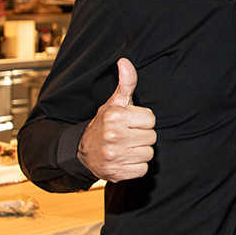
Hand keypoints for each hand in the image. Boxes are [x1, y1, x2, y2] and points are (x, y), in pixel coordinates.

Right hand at [78, 58, 156, 182]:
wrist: (83, 152)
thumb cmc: (105, 124)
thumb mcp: (114, 102)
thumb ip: (126, 83)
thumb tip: (125, 61)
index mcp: (115, 116)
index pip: (151, 120)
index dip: (143, 121)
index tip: (131, 123)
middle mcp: (113, 136)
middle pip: (152, 138)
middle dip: (142, 136)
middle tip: (128, 135)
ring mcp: (114, 156)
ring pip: (149, 154)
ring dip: (140, 152)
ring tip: (126, 147)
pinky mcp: (117, 173)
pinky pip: (143, 170)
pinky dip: (136, 166)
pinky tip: (125, 159)